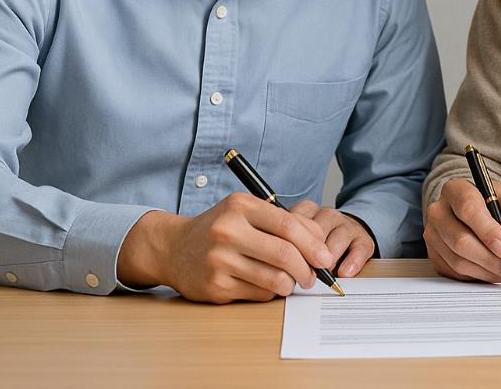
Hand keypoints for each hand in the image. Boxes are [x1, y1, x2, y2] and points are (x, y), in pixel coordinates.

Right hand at [117, 192, 333, 302]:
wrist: (175, 248)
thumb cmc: (221, 228)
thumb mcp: (247, 212)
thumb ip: (282, 222)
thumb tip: (321, 244)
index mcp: (240, 206)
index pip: (289, 225)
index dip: (314, 244)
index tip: (326, 257)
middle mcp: (228, 231)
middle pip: (285, 255)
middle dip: (308, 270)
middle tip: (313, 276)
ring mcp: (220, 260)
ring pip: (275, 279)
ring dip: (291, 284)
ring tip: (291, 282)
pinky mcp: (216, 287)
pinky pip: (259, 294)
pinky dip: (270, 293)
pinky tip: (266, 285)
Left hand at [290, 200, 375, 277]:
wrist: (349, 232)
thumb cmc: (319, 238)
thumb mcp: (300, 234)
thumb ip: (288, 241)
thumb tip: (275, 263)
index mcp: (308, 211)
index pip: (297, 220)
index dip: (291, 242)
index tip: (284, 260)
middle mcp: (328, 215)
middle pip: (318, 230)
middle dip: (310, 253)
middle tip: (303, 272)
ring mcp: (347, 225)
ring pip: (339, 238)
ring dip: (331, 258)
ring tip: (324, 275)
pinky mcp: (363, 238)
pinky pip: (359, 248)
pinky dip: (352, 262)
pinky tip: (344, 273)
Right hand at [424, 177, 500, 283]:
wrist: (481, 215)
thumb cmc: (497, 205)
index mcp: (456, 189)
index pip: (468, 209)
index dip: (487, 231)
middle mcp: (438, 211)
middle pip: (459, 239)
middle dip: (488, 258)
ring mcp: (432, 234)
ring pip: (457, 260)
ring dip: (485, 270)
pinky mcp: (433, 254)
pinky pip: (454, 272)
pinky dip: (476, 276)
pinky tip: (490, 270)